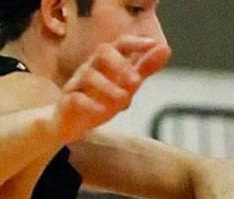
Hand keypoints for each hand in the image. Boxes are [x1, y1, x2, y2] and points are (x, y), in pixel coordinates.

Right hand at [52, 37, 170, 144]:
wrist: (69, 121)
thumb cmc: (100, 97)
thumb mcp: (126, 84)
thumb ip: (144, 68)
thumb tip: (165, 48)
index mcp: (107, 62)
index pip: (120, 45)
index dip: (135, 43)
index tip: (152, 44)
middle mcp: (92, 67)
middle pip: (102, 52)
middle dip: (120, 64)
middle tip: (136, 81)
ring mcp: (78, 84)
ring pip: (88, 75)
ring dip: (108, 86)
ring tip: (124, 99)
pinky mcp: (68, 102)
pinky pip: (75, 98)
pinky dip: (88, 103)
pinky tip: (100, 110)